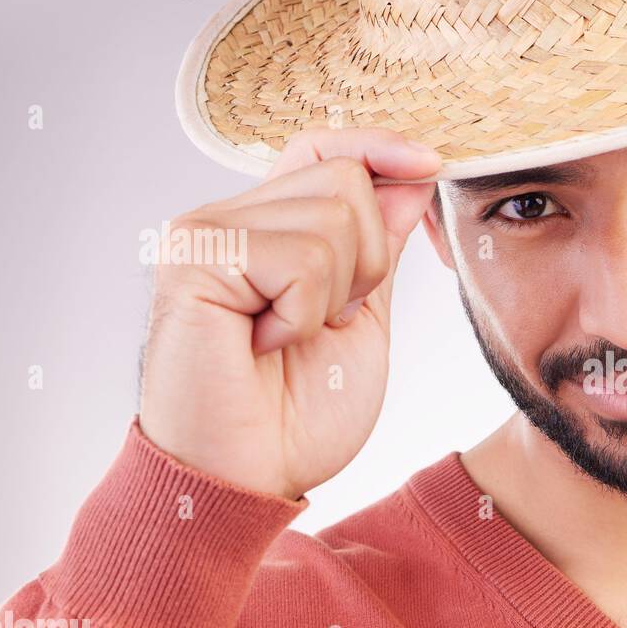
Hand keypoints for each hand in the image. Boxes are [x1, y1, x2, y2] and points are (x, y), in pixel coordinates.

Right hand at [138, 127, 439, 499]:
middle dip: (367, 263)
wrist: (248, 479)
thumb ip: (379, 251)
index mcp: (269, 229)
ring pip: (331, 214)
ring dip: (335, 295)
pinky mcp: (194, 257)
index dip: (379, 148)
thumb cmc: (298, 417)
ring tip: (288, 339)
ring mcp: (206, 232)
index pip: (324, 148)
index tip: (432, 165)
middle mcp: (231, 218)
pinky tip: (263, 345)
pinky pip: (299, 257)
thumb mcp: (362, 321)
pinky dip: (302, 313)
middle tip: (327, 324)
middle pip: (345, 179)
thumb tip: (410, 179)